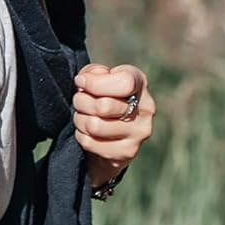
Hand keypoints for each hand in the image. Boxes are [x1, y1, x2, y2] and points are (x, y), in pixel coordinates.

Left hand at [72, 63, 154, 182]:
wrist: (111, 134)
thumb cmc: (102, 96)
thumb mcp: (99, 78)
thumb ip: (93, 72)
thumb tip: (86, 80)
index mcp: (140, 84)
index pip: (124, 83)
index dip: (95, 83)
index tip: (80, 82)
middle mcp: (146, 109)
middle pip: (104, 106)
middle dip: (81, 102)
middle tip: (78, 101)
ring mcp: (139, 133)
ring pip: (94, 126)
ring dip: (79, 120)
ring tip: (82, 116)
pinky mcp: (127, 152)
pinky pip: (90, 143)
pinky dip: (81, 136)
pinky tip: (87, 132)